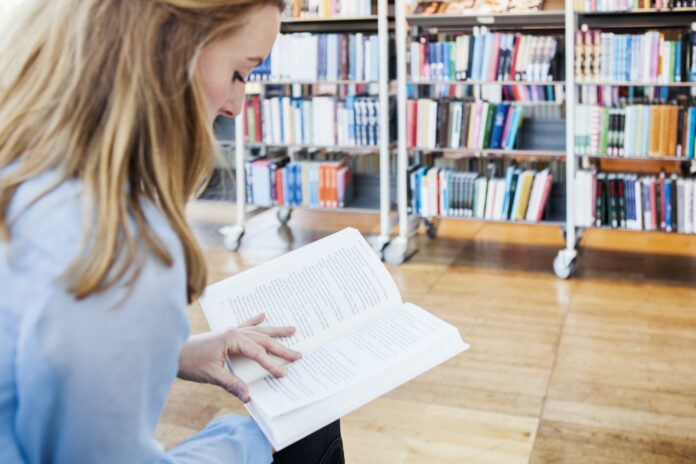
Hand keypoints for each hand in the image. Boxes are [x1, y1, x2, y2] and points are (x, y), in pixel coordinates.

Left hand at [177, 313, 301, 402]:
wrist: (172, 351)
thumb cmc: (189, 361)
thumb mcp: (211, 375)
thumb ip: (231, 384)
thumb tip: (247, 396)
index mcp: (232, 339)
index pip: (257, 353)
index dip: (271, 365)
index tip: (282, 374)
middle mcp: (233, 332)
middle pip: (263, 339)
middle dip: (281, 348)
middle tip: (298, 354)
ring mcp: (230, 331)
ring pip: (258, 331)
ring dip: (275, 331)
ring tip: (292, 329)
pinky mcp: (226, 334)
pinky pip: (245, 326)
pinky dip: (254, 321)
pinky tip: (262, 314)